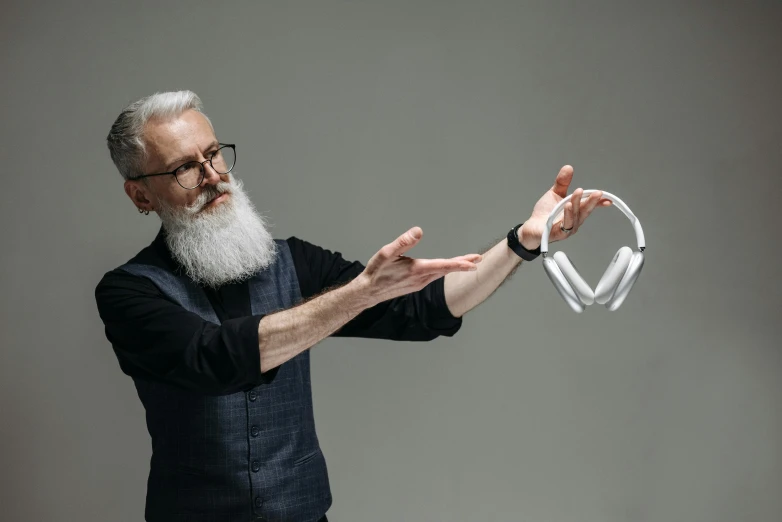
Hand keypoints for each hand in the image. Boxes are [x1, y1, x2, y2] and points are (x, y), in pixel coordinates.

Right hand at [357, 227, 481, 306]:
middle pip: (446, 270)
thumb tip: (419, 230)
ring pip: (441, 273)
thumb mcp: (385, 253)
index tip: (474, 262)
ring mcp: (419, 283)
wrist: (368, 292)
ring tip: (469, 262)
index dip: (459, 264)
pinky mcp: (417, 285)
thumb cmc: (376, 271)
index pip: (443, 266)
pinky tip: (448, 267)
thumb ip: (403, 242)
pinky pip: (435, 276)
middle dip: (463, 264)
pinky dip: (445, 270)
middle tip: (479, 259)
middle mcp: (421, 279)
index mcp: (416, 270)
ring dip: (455, 267)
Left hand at [519, 165, 611, 249]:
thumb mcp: (554, 194)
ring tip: (578, 193)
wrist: (531, 227)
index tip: (607, 198)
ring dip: (577, 204)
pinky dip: (568, 215)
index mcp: (575, 211)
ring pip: (576, 216)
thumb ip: (562, 183)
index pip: (589, 206)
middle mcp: (574, 220)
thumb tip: (568, 168)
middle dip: (592, 201)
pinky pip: (566, 224)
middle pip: (585, 210)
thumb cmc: (544, 213)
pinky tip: (568, 205)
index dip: (599, 202)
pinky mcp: (559, 234)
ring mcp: (568, 228)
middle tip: (597, 193)